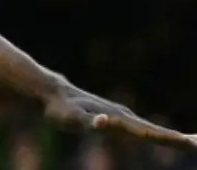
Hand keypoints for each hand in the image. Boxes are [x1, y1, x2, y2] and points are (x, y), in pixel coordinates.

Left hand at [43, 86, 196, 148]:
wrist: (53, 92)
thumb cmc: (61, 108)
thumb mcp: (72, 117)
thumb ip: (88, 121)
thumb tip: (103, 121)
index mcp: (120, 120)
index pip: (150, 133)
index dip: (171, 140)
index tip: (193, 143)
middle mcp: (124, 118)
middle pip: (157, 132)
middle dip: (179, 139)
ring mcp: (121, 117)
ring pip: (151, 130)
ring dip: (171, 138)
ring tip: (190, 142)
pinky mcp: (115, 118)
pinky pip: (140, 128)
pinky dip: (157, 134)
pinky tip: (163, 137)